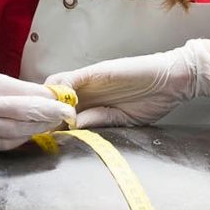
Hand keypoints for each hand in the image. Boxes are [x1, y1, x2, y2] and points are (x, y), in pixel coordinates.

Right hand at [0, 69, 75, 152]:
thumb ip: (15, 88)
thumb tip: (50, 95)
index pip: (20, 90)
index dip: (45, 96)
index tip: (64, 99)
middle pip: (19, 110)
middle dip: (48, 112)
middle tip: (67, 114)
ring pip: (14, 130)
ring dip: (38, 128)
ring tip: (54, 124)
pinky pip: (5, 143)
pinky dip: (23, 139)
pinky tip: (34, 134)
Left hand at [44, 39, 209, 127]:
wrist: (172, 81)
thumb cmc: (153, 100)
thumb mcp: (122, 120)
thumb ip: (99, 121)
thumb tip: (75, 127)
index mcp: (92, 103)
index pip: (61, 111)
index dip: (50, 123)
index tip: (45, 138)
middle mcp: (86, 91)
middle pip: (52, 100)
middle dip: (43, 114)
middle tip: (37, 130)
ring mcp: (88, 80)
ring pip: (54, 88)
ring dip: (48, 103)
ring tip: (47, 119)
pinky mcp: (93, 72)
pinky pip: (68, 79)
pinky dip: (60, 91)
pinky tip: (62, 106)